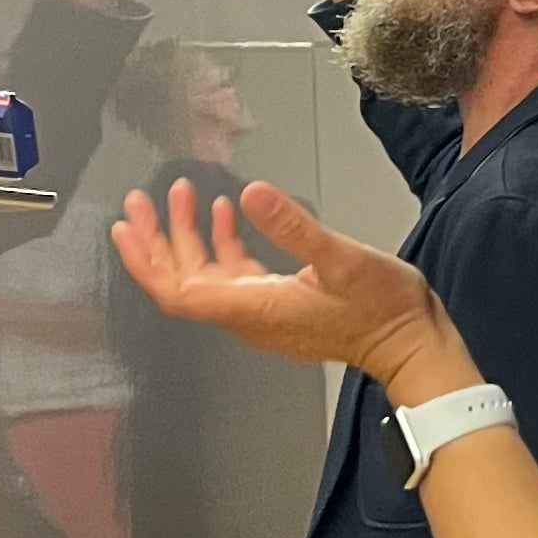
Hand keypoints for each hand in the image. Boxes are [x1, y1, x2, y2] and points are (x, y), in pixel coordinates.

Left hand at [115, 175, 463, 390]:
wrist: (410, 343)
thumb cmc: (382, 311)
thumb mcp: (340, 258)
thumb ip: (292, 226)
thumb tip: (251, 194)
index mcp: (254, 307)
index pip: (177, 291)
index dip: (146, 261)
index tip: (126, 228)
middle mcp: (250, 315)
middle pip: (183, 281)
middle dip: (157, 240)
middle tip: (140, 202)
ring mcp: (263, 312)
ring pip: (206, 276)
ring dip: (189, 237)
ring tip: (180, 195)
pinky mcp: (280, 305)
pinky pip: (235, 276)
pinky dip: (223, 245)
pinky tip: (228, 214)